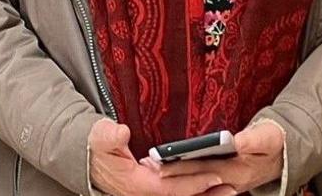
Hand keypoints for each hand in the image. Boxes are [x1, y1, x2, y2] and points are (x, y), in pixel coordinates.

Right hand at [87, 120, 235, 195]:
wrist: (88, 157)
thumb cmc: (96, 146)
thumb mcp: (99, 137)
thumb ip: (109, 136)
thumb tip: (121, 132)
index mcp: (135, 185)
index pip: (169, 189)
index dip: (192, 184)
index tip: (214, 177)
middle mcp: (144, 195)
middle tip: (233, 189)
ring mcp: (149, 194)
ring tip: (231, 190)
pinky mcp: (153, 190)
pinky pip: (177, 194)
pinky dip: (195, 192)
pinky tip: (212, 187)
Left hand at [150, 121, 282, 194]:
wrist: (283, 158)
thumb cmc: (274, 143)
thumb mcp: (269, 138)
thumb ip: (254, 140)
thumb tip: (237, 141)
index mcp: (237, 170)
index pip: (204, 169)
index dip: (183, 166)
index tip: (163, 162)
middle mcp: (228, 181)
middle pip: (195, 177)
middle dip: (172, 173)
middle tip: (150, 165)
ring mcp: (225, 182)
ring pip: (195, 181)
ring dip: (175, 175)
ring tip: (153, 165)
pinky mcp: (222, 180)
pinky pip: (199, 180)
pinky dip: (183, 175)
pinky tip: (167, 168)